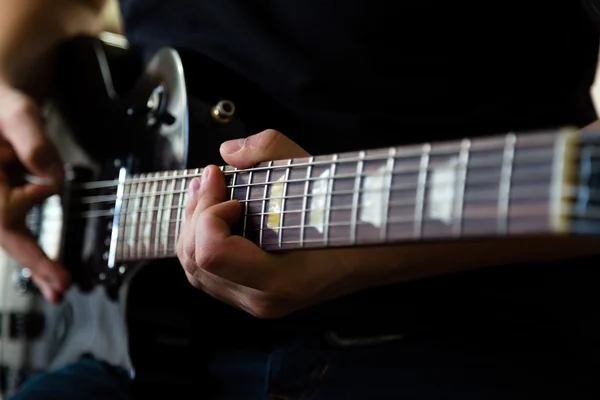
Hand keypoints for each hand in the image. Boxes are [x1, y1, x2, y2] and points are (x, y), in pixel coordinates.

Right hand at [0, 82, 68, 302]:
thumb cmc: (3, 103)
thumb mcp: (18, 112)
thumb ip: (32, 138)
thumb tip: (52, 176)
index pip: (1, 208)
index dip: (26, 201)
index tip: (49, 185)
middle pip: (3, 233)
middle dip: (33, 260)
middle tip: (60, 287)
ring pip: (9, 238)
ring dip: (34, 264)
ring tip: (57, 288)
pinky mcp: (2, 204)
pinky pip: (15, 232)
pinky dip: (33, 253)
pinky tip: (49, 274)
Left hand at [177, 130, 356, 317]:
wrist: (376, 253)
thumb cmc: (351, 217)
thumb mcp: (314, 174)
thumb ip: (267, 151)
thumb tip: (229, 151)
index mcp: (279, 281)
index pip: (212, 253)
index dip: (208, 211)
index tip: (224, 182)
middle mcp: (263, 300)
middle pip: (195, 261)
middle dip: (195, 212)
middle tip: (208, 179)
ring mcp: (257, 302)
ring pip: (196, 271)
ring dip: (193, 227)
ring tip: (204, 192)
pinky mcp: (254, 295)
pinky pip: (210, 274)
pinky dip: (202, 242)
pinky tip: (212, 216)